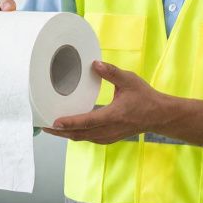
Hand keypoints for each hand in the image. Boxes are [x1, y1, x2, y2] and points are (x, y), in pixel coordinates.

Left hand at [42, 60, 159, 143]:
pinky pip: (89, 138)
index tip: (54, 122)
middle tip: (43, 125)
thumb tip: (94, 64)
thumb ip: (111, 72)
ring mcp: (109, 136)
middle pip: (80, 134)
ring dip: (66, 134)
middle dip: (60, 131)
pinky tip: (68, 130)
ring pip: (83, 138)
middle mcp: (110, 129)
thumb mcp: (129, 80)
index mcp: (113, 115)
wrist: (159, 115)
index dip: (70, 122)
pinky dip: (77, 135)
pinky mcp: (110, 137)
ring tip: (52, 128)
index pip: (87, 121)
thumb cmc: (145, 97)